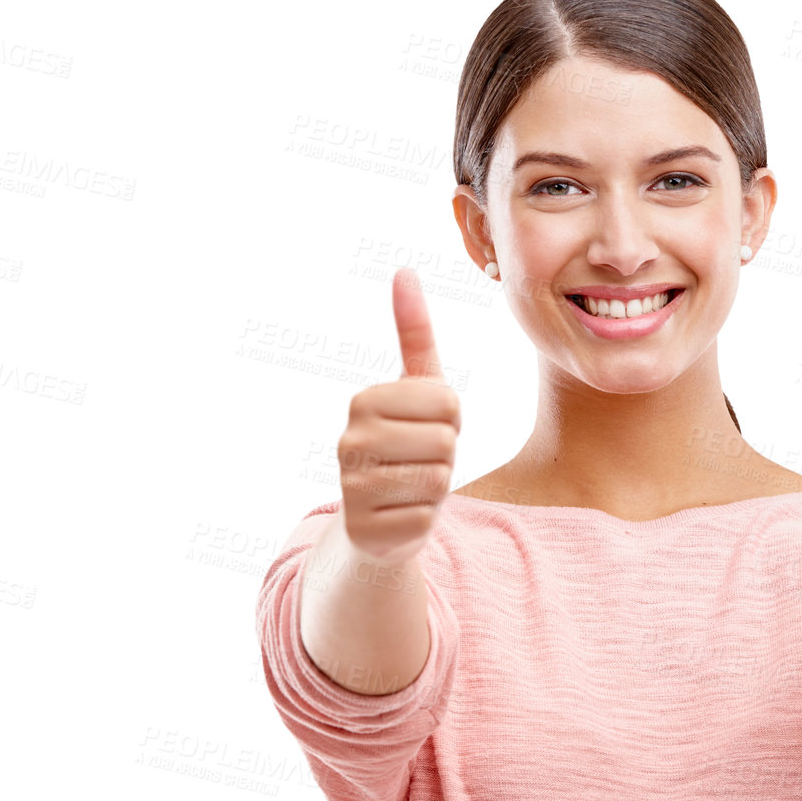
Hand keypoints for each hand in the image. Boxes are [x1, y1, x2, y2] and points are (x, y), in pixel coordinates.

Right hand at [337, 268, 460, 561]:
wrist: (379, 518)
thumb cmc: (407, 444)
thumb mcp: (415, 390)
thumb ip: (413, 334)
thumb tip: (404, 271)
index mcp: (364, 401)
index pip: (447, 402)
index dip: (452, 419)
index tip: (428, 427)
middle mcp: (349, 441)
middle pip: (444, 442)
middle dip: (446, 455)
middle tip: (421, 461)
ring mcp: (352, 488)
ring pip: (438, 480)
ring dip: (436, 488)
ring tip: (412, 485)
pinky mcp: (365, 529)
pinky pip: (426, 518)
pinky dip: (424, 520)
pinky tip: (402, 514)